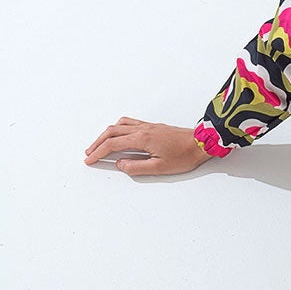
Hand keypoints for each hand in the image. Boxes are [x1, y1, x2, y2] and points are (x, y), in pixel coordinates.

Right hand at [84, 118, 208, 176]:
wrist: (201, 142)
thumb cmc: (185, 155)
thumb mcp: (160, 168)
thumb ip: (137, 167)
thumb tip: (120, 164)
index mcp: (142, 139)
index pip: (112, 145)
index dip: (98, 152)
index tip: (89, 159)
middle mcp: (142, 129)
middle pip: (112, 132)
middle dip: (97, 143)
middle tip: (89, 153)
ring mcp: (148, 126)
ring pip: (119, 125)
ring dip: (106, 134)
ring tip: (99, 144)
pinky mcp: (153, 126)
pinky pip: (129, 122)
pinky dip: (118, 127)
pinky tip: (118, 133)